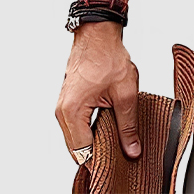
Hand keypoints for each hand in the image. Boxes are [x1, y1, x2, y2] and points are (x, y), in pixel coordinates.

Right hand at [55, 20, 141, 163]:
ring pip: (76, 136)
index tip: (116, 161)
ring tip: (115, 135)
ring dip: (94, 138)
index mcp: (71, 112)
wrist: (99, 34)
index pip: (82, 151)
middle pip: (77, 147)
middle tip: (119, 150)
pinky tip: (107, 123)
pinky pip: (77, 123)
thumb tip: (131, 149)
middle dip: (98, 150)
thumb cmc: (108, 56)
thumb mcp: (125, 93)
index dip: (101, 159)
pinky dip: (90, 127)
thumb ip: (128, 125)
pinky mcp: (69, 100)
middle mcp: (62, 111)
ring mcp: (63, 106)